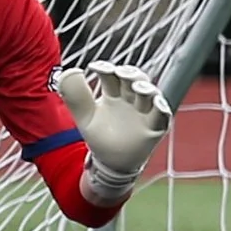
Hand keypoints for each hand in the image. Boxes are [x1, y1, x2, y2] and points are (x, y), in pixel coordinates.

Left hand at [58, 61, 171, 201]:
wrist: (111, 163)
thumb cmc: (100, 137)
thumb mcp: (85, 117)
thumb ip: (76, 96)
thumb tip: (68, 72)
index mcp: (113, 94)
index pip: (112, 75)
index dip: (106, 68)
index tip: (95, 67)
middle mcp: (130, 99)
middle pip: (135, 79)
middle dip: (129, 73)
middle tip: (120, 73)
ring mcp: (144, 112)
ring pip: (151, 94)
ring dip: (147, 87)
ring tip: (138, 87)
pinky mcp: (155, 128)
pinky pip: (163, 116)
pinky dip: (163, 108)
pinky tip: (157, 104)